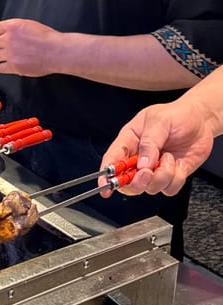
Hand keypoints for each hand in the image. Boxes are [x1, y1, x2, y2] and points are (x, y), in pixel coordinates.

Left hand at [0, 18, 60, 75]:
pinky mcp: (14, 66)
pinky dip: (2, 67)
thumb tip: (1, 32)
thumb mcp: (28, 24)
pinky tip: (7, 64)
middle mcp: (9, 39)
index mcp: (12, 26)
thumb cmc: (48, 38)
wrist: (58, 51)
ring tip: (5, 56)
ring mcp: (11, 53)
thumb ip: (13, 28)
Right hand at [98, 98, 215, 197]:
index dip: (105, 174)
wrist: (201, 120)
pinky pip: (169, 190)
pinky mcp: (170, 176)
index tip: (104, 186)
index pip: (112, 159)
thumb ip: (149, 143)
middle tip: (147, 172)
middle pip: (128, 182)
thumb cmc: (176, 114)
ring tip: (169, 157)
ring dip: (162, 176)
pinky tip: (178, 163)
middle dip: (137, 182)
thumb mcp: (159, 121)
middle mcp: (139, 157)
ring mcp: (155, 169)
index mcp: (129, 140)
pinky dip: (176, 179)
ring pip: (150, 188)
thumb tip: (142, 164)